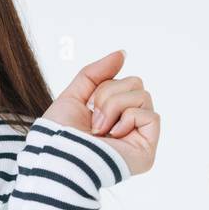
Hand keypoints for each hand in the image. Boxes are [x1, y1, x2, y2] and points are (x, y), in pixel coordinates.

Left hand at [41, 50, 158, 176]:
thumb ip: (96, 73)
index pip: (124, 81)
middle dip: (109, 94)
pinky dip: (128, 119)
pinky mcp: (147, 150)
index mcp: (113, 114)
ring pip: (143, 95)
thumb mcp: (75, 95)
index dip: (103, 86)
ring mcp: (138, 137)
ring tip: (99, 128)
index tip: (88, 105)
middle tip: (93, 119)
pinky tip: (113, 135)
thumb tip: (122, 54)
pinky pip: (151, 115)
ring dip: (114, 106)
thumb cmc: (60, 133)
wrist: (57, 155)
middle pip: (136, 83)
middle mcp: (128, 125)